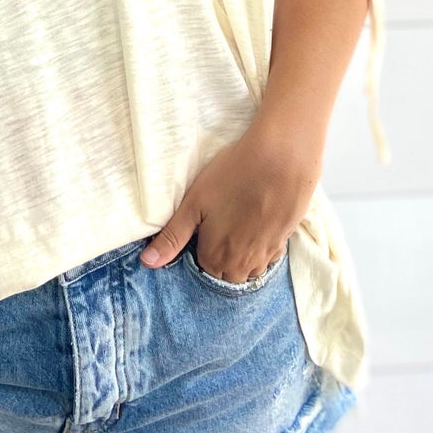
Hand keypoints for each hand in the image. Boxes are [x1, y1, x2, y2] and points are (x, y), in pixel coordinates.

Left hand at [139, 128, 319, 282]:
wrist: (281, 159)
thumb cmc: (233, 176)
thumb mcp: (193, 204)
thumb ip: (172, 237)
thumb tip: (147, 263)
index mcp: (216, 258)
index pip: (203, 267)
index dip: (201, 246)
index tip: (204, 224)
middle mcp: (242, 265)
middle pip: (226, 273)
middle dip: (220, 257)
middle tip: (221, 224)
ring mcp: (267, 255)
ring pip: (249, 269)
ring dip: (242, 256)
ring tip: (239, 224)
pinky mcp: (285, 241)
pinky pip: (269, 257)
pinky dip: (261, 247)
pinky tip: (259, 223)